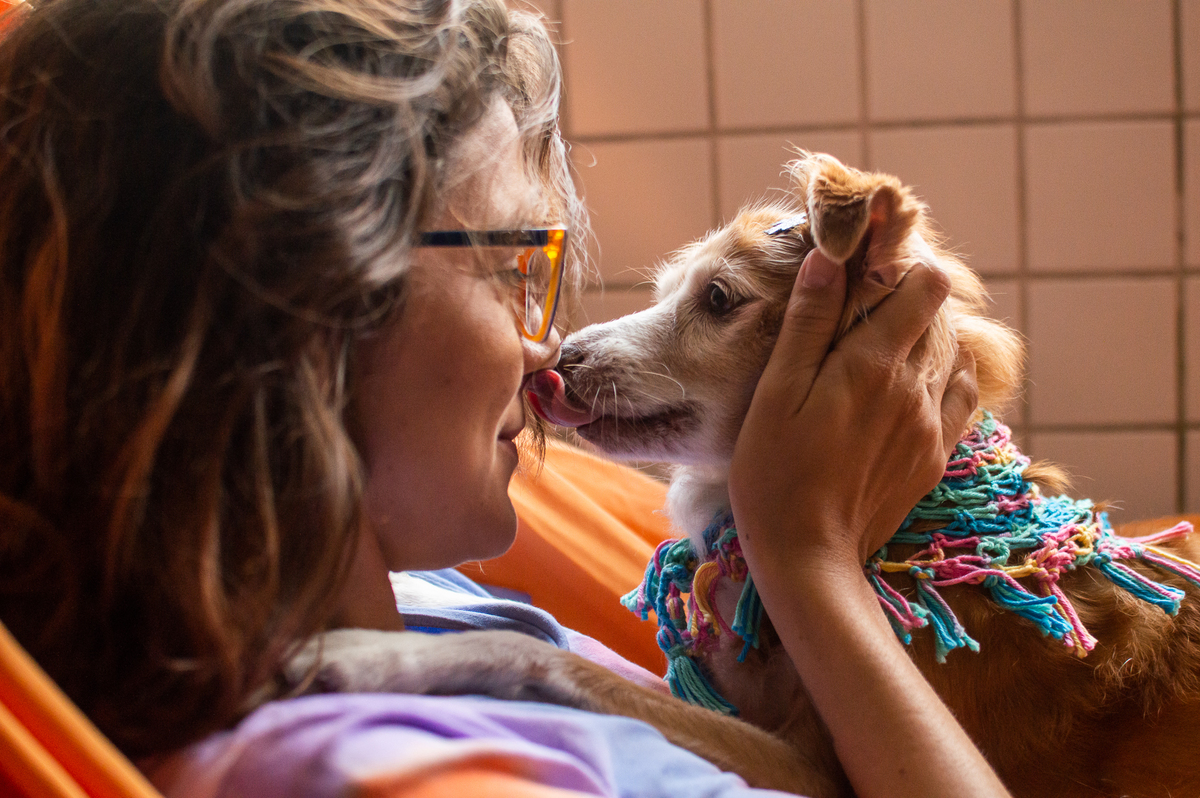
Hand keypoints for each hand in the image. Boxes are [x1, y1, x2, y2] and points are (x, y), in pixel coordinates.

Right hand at [726, 247, 1004, 797]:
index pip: (924, 287)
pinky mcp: (934, 458)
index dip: (904, 265)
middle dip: (906, 301)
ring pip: (950, 357)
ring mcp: (931, 426)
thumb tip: (829, 256)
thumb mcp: (776, 392)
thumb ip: (808, 322)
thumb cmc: (774, 472)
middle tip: (863, 307)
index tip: (872, 265)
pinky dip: (944, 380)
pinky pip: (960, 400)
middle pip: (937, 318)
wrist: (807, 558)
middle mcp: (916, 389)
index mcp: (874, 365)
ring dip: (924, 341)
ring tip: (882, 349)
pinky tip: (911, 387)